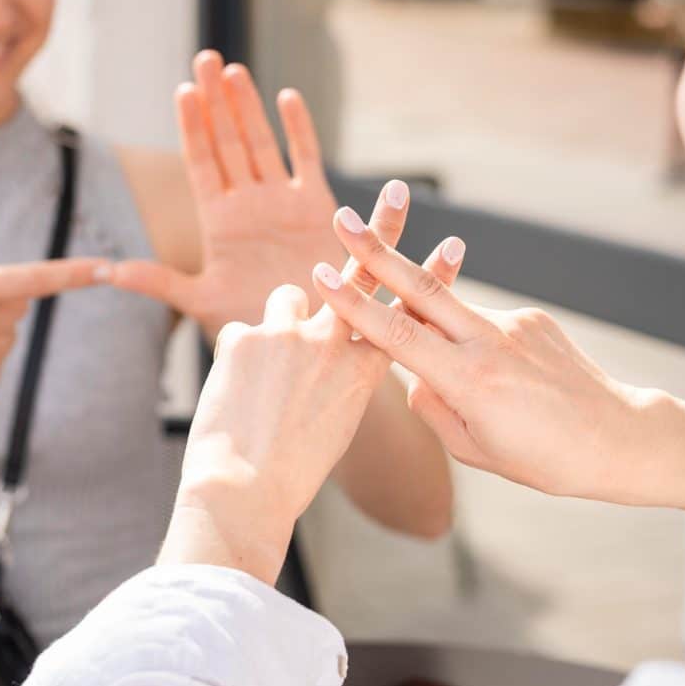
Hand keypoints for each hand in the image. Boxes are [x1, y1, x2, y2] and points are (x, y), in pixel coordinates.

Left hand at [105, 51, 343, 336]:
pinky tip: (286, 97)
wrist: (305, 340)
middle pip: (228, 142)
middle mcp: (247, 204)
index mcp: (218, 221)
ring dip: (248, 107)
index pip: (201, 163)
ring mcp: (282, 202)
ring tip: (234, 70)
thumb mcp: (200, 301)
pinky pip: (306, 160)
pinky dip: (299, 130)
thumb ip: (159, 282)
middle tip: (206, 59)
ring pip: (262, 143)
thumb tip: (108, 270)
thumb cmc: (253, 324)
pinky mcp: (317, 208)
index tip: (182, 91)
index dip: (192, 127)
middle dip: (216, 101)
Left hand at [158, 187, 462, 583]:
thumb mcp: (333, 427)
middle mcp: (333, 345)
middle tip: (396, 192)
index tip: (452, 247)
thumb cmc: (290, 473)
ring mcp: (289, 335)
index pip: (403, 315)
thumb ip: (337, 383)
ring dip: (279, 322)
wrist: (243, 492)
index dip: (426, 279)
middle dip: (379, 231)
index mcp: (363, 374)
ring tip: (264, 374)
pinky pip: (239, 333)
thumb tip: (322, 361)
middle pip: (361, 275)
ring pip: (287, 300)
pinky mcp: (245, 334)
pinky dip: (235, 359)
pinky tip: (232, 396)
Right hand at [312, 206, 660, 503]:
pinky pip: (487, 326)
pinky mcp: (534, 318)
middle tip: (342, 217)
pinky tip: (508, 383)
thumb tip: (412, 375)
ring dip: (430, 317)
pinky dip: (477, 346)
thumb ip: (433, 408)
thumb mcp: (474, 450)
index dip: (354, 304)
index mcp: (468, 380)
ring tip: (467, 371)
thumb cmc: (545, 459)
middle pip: (419, 289)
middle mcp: (489, 342)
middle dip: (376, 251)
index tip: (322, 273)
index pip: (397, 334)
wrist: (620, 438)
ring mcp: (514, 324)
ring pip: (453, 312)